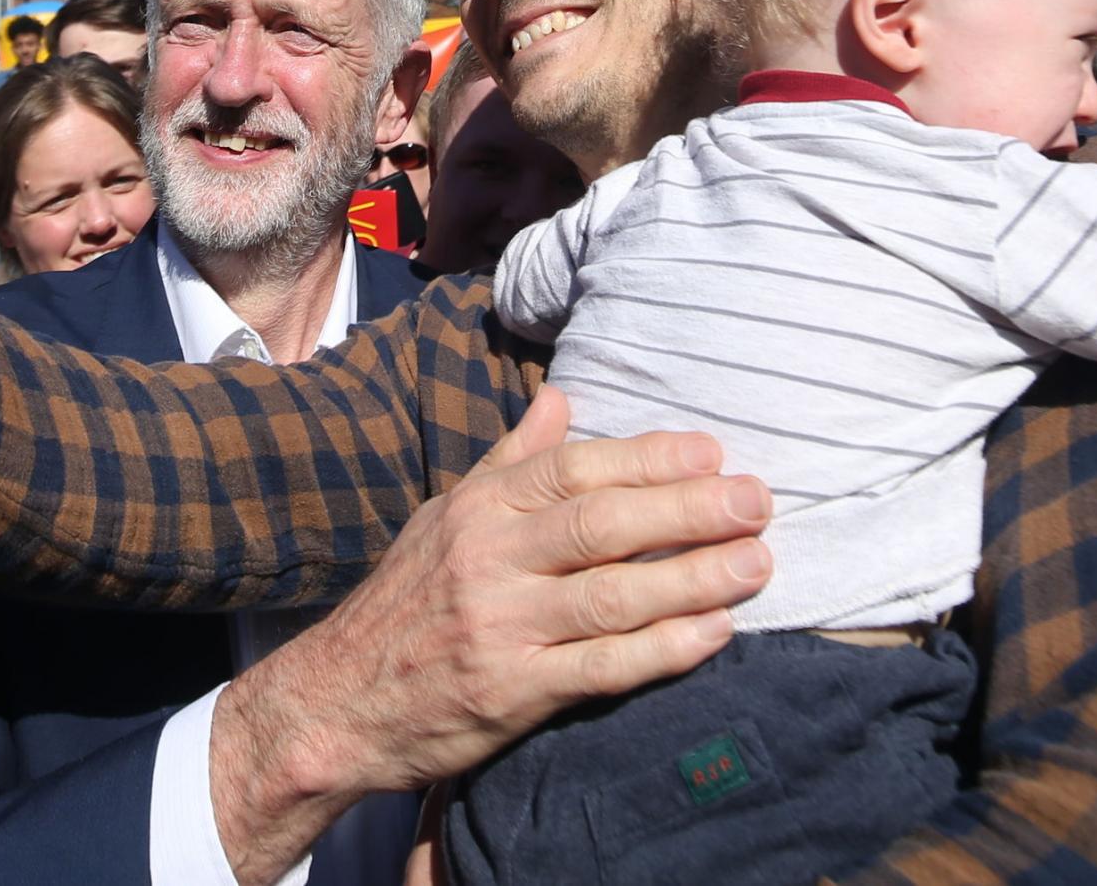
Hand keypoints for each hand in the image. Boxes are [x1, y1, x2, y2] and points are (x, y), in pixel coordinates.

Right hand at [206, 389, 771, 885]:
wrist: (339, 701)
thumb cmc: (406, 602)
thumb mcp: (446, 516)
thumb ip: (511, 459)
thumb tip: (561, 397)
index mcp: (479, 508)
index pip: (574, 468)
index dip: (648, 458)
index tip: (712, 452)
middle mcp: (489, 559)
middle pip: (603, 524)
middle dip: (690, 509)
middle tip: (757, 502)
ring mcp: (501, 626)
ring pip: (613, 595)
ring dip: (695, 578)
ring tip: (757, 563)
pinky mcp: (511, 691)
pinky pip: (602, 667)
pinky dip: (665, 650)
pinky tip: (715, 633)